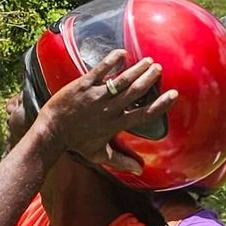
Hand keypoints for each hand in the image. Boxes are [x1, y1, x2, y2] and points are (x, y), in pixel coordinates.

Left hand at [34, 52, 176, 160]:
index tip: (173, 95)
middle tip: (158, 69)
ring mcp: (96, 96)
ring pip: (121, 80)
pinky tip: (122, 53)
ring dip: (136, 69)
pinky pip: (100, 70)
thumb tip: (140, 171)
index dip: (160, 105)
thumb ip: (121, 161)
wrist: (51, 132)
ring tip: (148, 61)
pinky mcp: (83, 85)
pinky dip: (112, 61)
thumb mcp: (99, 155)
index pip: (143, 114)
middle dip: (148, 79)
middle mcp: (108, 109)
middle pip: (135, 92)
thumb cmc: (76, 143)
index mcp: (115, 124)